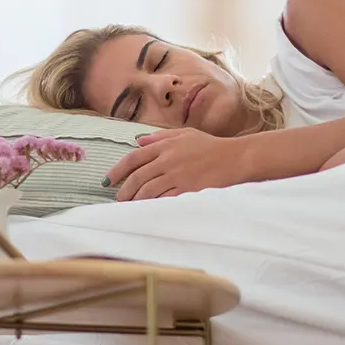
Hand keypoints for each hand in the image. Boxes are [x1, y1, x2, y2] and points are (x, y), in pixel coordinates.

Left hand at [105, 128, 246, 200]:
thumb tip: (138, 140)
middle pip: (137, 177)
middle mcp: (167, 160)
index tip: (108, 180)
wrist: (235, 158)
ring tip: (130, 206)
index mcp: (165, 145)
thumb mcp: (185, 134)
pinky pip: (163, 200)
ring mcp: (177, 176)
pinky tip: (147, 210)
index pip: (133, 158)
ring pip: (147, 191)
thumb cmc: (211, 146)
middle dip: (124, 190)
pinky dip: (153, 206)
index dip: (117, 170)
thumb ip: (160, 136)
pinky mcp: (187, 190)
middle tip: (119, 198)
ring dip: (135, 200)